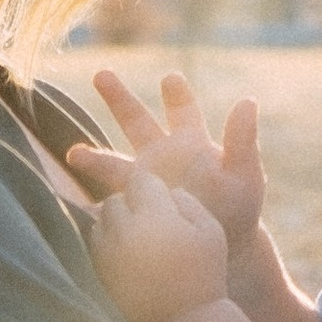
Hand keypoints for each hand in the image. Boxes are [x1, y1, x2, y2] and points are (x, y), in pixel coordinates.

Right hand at [81, 68, 268, 253]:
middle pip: (136, 122)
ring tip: (74, 154)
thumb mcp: (245, 175)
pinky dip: (96, 200)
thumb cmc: (239, 208)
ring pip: (115, 164)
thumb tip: (248, 100)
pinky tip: (76, 201)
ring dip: (94, 159)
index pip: (183, 111)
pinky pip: (111, 201)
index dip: (177, 95)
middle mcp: (162, 155)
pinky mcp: (135, 208)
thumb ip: (243, 140)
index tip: (172, 80)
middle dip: (119, 99)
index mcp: (191, 141)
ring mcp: (145, 181)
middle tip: (101, 75)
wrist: (224, 246)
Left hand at [81, 168, 232, 321]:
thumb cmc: (205, 275)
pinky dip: (108, 241)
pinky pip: (95, 242)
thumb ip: (189, 202)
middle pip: (115, 199)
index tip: (162, 200)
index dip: (153, 187)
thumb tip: (168, 191)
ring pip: (101, 219)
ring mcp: (108, 253)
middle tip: (151, 220)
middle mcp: (125, 231)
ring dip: (117, 222)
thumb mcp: (211, 232)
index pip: (141, 181)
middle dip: (131, 204)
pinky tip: (129, 254)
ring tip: (139, 238)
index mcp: (156, 217)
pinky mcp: (98, 271)